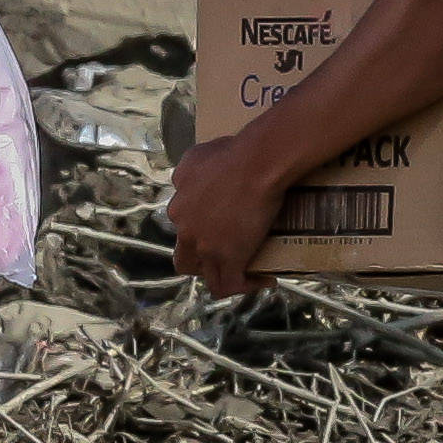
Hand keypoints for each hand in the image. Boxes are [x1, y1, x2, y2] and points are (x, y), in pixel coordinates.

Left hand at [165, 138, 282, 297]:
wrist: (256, 163)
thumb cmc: (230, 154)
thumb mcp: (194, 158)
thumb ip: (185, 175)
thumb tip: (186, 184)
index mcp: (178, 209)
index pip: (183, 231)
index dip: (200, 234)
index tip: (220, 231)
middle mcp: (187, 232)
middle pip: (187, 261)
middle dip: (204, 263)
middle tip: (227, 255)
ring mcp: (207, 248)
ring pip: (209, 278)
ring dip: (225, 278)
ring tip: (246, 274)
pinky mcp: (230, 258)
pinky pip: (231, 285)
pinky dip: (247, 287)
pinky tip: (265, 280)